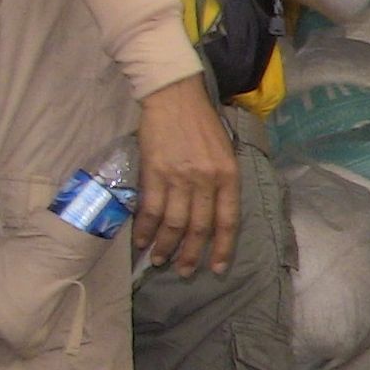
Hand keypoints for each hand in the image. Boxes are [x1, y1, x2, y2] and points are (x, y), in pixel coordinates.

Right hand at [135, 76, 238, 275]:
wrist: (176, 97)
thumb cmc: (203, 124)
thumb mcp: (226, 152)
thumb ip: (223, 182)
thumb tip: (215, 214)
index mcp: (229, 175)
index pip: (228, 220)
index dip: (222, 248)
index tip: (217, 269)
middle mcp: (206, 180)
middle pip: (199, 227)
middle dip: (191, 254)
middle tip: (184, 272)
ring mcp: (179, 178)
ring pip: (173, 223)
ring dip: (165, 246)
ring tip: (159, 261)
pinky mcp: (154, 173)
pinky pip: (150, 209)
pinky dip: (145, 228)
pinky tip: (140, 241)